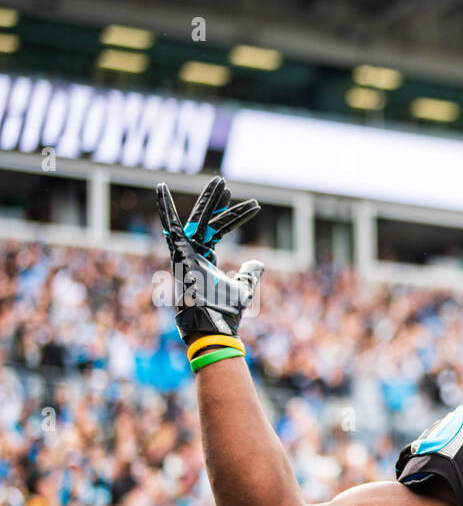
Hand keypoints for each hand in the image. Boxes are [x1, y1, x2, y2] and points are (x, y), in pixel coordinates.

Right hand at [157, 176, 262, 341]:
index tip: (254, 205)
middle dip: (216, 201)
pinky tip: (160, 188)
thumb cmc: (226, 311)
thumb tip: (259, 262)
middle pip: (206, 220)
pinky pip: (170, 226)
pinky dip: (164, 207)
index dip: (234, 217)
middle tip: (225, 182)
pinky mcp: (178, 253)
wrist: (213, 324)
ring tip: (217, 180)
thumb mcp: (244, 288)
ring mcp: (185, 252)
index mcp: (205, 258)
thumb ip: (250, 273)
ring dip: (208, 200)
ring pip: (197, 218)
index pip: (219, 230)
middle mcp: (193, 252)